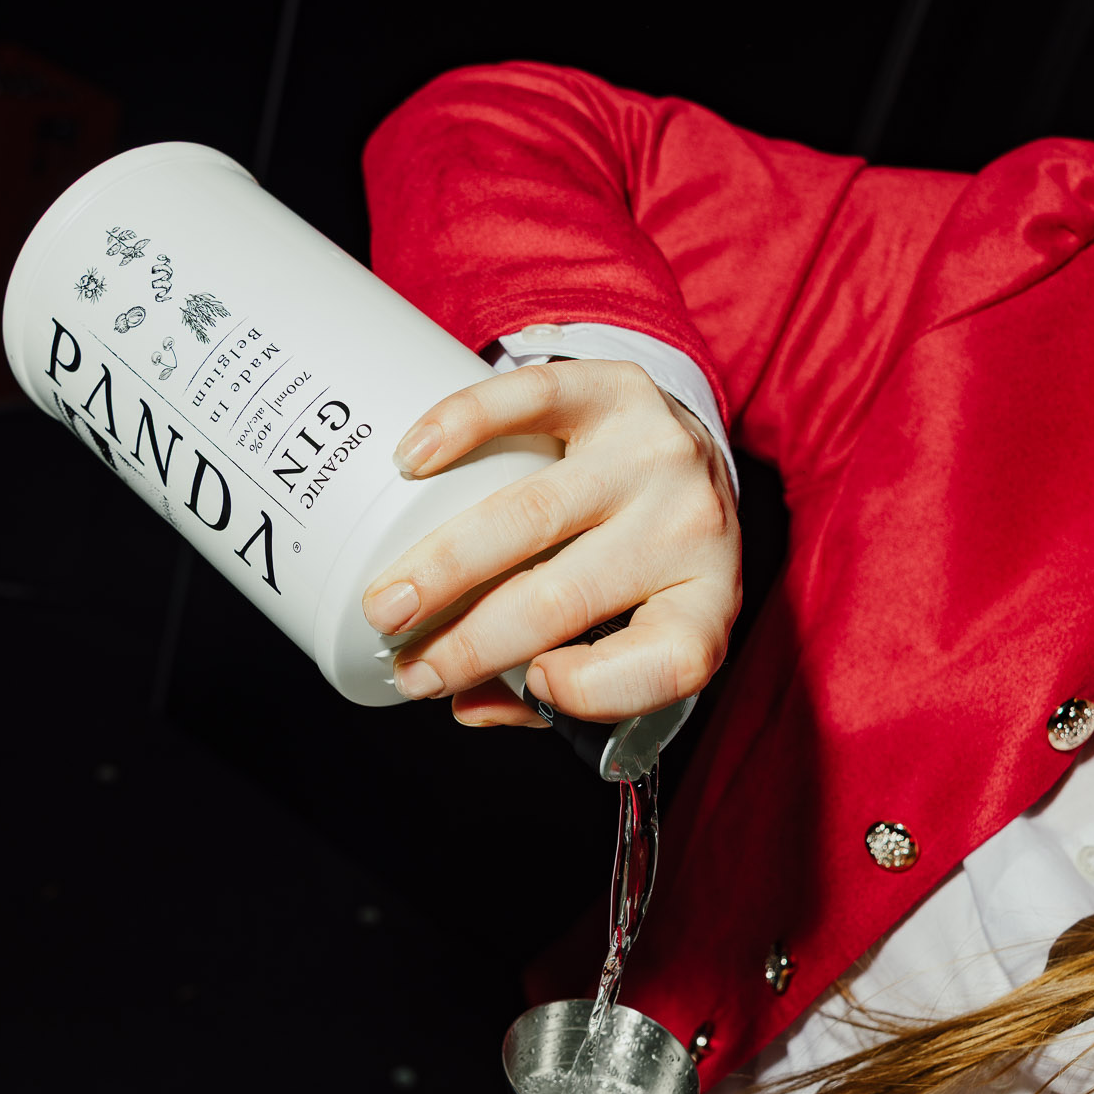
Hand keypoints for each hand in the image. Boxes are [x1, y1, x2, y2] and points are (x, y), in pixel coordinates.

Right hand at [361, 361, 740, 726]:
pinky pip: (535, 398)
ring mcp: (656, 454)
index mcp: (705, 600)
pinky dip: (463, 426)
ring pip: (532, 515)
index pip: (668, 658)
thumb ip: (561, 683)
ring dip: (443, 564)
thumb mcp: (634, 629)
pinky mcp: (618, 389)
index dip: (594, 686)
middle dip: (468, 643)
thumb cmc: (647, 561)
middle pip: (563, 597)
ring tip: (388, 601)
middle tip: (405, 663)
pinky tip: (412, 461)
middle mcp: (690, 526)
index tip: (533, 684)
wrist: (691, 454)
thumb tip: (467, 704)